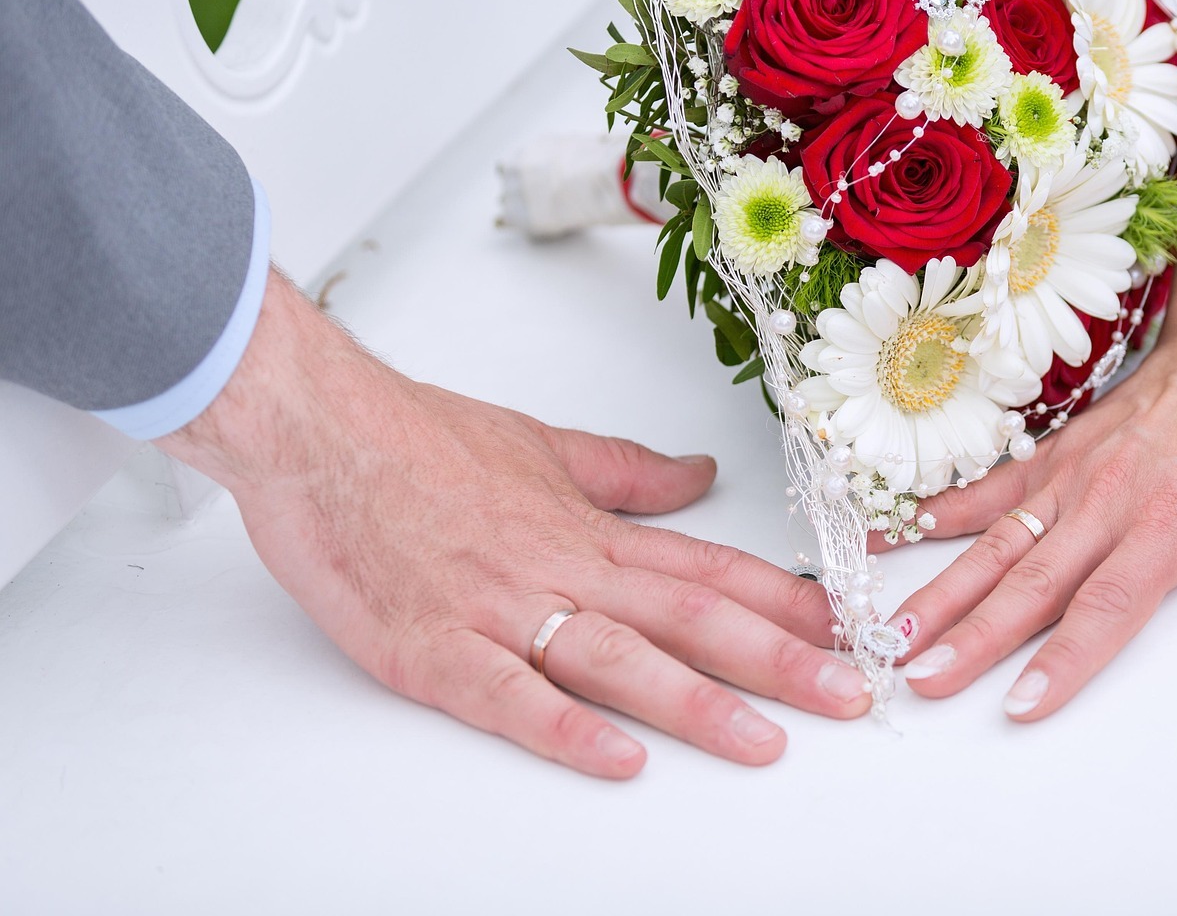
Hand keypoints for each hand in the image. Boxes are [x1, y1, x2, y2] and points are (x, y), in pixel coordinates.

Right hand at [159, 272, 870, 777]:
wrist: (317, 428)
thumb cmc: (418, 437)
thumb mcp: (543, 445)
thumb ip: (626, 473)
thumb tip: (696, 478)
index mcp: (589, 528)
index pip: (710, 568)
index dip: (786, 602)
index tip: (848, 629)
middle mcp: (561, 568)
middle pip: (690, 617)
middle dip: (779, 662)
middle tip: (850, 695)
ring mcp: (499, 610)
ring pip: (619, 659)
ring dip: (699, 704)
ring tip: (765, 742)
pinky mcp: (432, 650)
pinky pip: (508, 695)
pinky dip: (565, 728)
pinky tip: (618, 757)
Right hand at [884, 307, 1176, 720]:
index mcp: (1169, 522)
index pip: (1107, 606)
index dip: (1062, 659)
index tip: (1020, 705)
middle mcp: (1108, 502)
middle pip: (1031, 585)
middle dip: (972, 638)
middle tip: (919, 679)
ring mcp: (1074, 475)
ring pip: (998, 543)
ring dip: (942, 590)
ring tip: (892, 631)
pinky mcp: (1056, 454)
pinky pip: (987, 488)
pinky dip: (934, 513)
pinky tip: (887, 536)